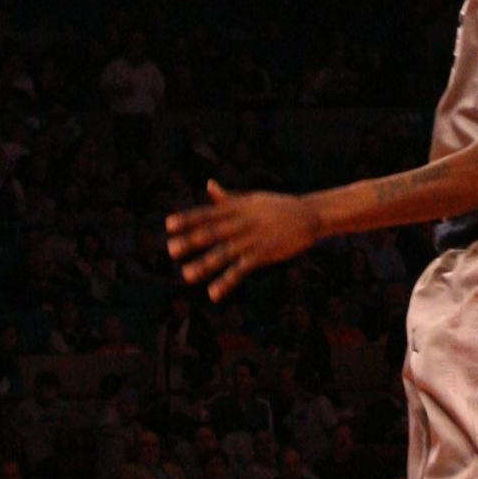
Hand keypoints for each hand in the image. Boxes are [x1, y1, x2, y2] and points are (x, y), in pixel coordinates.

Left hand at [166, 182, 316, 301]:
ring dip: (204, 265)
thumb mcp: (252, 199)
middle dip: (191, 241)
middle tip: (171, 250)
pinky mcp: (264, 254)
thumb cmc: (277, 207)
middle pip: (212, 232)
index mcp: (237, 207)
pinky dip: (226, 281)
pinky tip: (214, 293)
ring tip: (187, 276)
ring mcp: (253, 238)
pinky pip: (241, 269)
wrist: (309, 215)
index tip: (168, 225)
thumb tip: (208, 185)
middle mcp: (242, 221)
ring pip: (224, 252)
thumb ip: (227, 198)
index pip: (208, 213)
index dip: (188, 219)